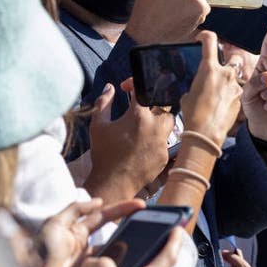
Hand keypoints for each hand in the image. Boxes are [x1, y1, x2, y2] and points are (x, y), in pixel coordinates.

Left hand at [35, 198, 144, 266]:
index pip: (105, 217)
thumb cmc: (42, 249)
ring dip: (129, 255)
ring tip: (146, 250)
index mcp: (78, 233)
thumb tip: (99, 201)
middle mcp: (86, 249)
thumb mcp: (56, 222)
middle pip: (115, 238)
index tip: (142, 205)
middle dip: (132, 234)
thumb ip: (76, 209)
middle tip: (151, 229)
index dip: (122, 209)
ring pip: (114, 259)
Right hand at [86, 80, 174, 201]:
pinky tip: (142, 147)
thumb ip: (104, 103)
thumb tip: (110, 87)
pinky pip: (166, 141)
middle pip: (162, 106)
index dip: (133, 84)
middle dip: (151, 106)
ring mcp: (163, 142)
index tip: (126, 88)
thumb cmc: (103, 153)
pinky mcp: (166, 155)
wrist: (113, 182)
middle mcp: (155, 127)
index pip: (142, 89)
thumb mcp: (98, 125)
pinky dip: (156, 140)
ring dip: (157, 122)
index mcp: (138, 116)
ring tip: (141, 129)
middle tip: (138, 112)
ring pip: (168, 123)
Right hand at [179, 30, 242, 145]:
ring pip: (237, 76)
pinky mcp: (241, 98)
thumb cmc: (193, 114)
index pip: (210, 40)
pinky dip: (232, 94)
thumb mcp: (188, 94)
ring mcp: (235, 86)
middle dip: (229, 61)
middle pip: (233, 58)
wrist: (206, 133)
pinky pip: (237, 91)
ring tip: (220, 92)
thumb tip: (199, 88)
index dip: (206, 36)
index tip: (203, 38)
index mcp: (208, 69)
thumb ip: (197, 85)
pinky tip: (223, 105)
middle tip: (221, 69)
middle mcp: (225, 73)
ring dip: (231, 81)